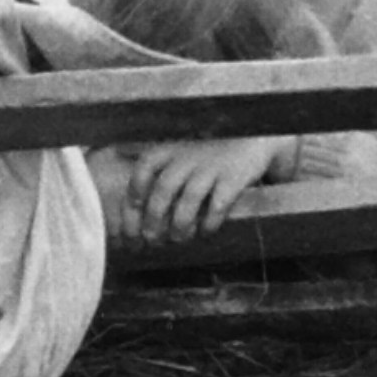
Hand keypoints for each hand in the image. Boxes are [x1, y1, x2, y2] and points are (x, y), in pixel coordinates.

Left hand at [101, 134, 288, 243]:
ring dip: (180, 226)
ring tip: (179, 239)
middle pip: (163, 191)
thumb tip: (120, 164)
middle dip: (154, 220)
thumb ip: (156, 156)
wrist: (255, 137)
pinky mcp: (234, 178)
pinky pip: (217, 205)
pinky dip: (208, 223)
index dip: (134, 195)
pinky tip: (206, 232)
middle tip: (152, 239)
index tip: (133, 216)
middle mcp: (189, 156)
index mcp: (172, 147)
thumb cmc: (210, 147)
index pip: (144, 169)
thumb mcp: (181, 144)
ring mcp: (212, 167)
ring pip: (188, 201)